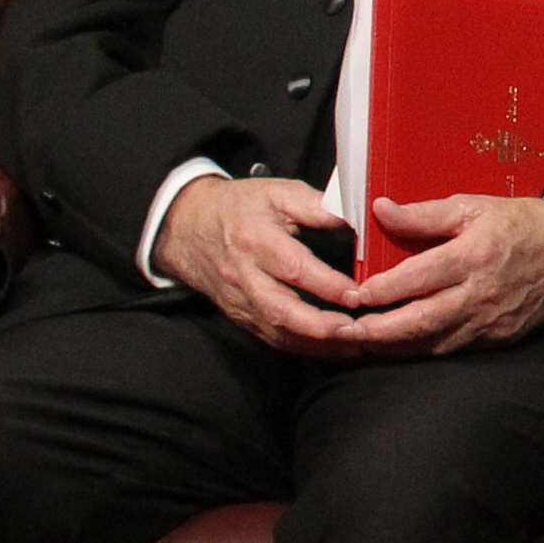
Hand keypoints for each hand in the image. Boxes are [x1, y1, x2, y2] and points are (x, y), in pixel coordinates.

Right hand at [153, 175, 364, 356]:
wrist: (185, 226)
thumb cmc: (238, 206)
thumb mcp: (278, 193)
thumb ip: (318, 205)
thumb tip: (357, 217)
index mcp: (256, 240)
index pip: (293, 268)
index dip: (326, 284)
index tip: (357, 294)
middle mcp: (245, 275)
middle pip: (281, 309)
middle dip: (320, 325)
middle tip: (356, 330)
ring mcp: (240, 300)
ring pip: (276, 330)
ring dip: (316, 343)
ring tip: (354, 346)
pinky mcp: (239, 314)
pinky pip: (269, 337)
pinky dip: (300, 347)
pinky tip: (329, 350)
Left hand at [337, 194, 543, 353]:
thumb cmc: (520, 224)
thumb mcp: (474, 206)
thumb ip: (424, 213)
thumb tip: (380, 209)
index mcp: (473, 255)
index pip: (417, 278)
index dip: (382, 290)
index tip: (355, 294)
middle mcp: (479, 293)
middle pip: (420, 320)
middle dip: (379, 331)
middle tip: (348, 332)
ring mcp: (490, 320)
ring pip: (434, 343)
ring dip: (396, 347)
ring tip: (365, 344)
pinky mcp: (499, 338)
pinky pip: (454, 349)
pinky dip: (425, 350)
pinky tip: (404, 346)